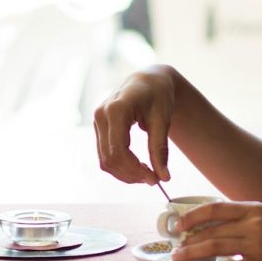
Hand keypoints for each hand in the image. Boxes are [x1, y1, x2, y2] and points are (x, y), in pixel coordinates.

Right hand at [93, 67, 177, 184]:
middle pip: (109, 159)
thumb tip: (164, 177)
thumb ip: (160, 149)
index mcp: (116, 110)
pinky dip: (120, 166)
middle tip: (154, 180)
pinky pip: (105, 155)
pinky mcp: (99, 127)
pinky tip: (138, 167)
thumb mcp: (163, 120)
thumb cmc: (158, 95)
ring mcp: (97, 121)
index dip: (135, 170)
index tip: (155, 179)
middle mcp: (101, 115)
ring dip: (125, 174)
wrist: (148, 80)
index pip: (118, 151)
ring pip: (104, 160)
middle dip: (131, 174)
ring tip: (148, 174)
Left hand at [172, 201, 261, 260]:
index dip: (193, 215)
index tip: (178, 223)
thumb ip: (244, 218)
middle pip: (212, 230)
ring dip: (193, 253)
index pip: (215, 208)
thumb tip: (213, 222)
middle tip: (175, 247)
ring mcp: (258, 246)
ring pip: (216, 248)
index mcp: (254, 209)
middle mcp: (254, 225)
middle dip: (189, 239)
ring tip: (178, 258)